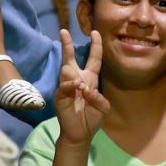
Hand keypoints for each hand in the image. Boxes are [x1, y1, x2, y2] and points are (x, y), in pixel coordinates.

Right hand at [54, 29, 108, 148]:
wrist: (81, 134)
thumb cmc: (92, 118)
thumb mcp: (104, 108)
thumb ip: (99, 98)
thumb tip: (85, 89)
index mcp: (90, 79)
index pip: (93, 59)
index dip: (95, 46)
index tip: (95, 32)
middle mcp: (77, 80)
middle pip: (70, 58)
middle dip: (67, 44)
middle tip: (63, 31)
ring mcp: (67, 87)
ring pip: (66, 70)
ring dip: (75, 75)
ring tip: (82, 87)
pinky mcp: (60, 96)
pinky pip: (64, 86)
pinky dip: (71, 86)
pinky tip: (78, 89)